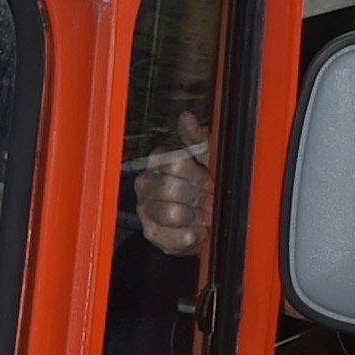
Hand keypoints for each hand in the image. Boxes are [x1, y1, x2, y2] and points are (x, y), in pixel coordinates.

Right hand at [131, 124, 208, 257]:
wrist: (198, 222)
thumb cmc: (199, 186)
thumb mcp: (203, 158)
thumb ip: (195, 138)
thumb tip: (186, 117)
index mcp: (158, 162)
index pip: (173, 161)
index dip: (195, 173)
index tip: (207, 179)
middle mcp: (146, 184)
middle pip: (170, 188)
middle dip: (195, 196)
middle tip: (207, 198)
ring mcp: (146, 210)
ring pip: (171, 213)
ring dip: (195, 216)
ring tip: (203, 215)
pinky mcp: (152, 233)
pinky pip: (176, 236)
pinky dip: (193, 235)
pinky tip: (197, 229)